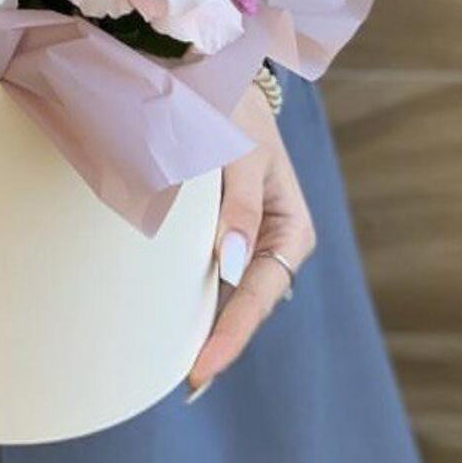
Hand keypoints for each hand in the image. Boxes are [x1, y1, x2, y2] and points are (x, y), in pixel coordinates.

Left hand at [188, 82, 315, 393]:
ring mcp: (245, 238)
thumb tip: (230, 266)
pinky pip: (207, 271)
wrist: (215, 79)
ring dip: (203, 324)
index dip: (230, 334)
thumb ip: (239, 207)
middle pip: (244, 303)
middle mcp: (270, 240)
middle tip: (186, 383)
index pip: (258, 294)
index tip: (200, 369)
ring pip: (225, 292)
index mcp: (289, 228)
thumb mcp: (243, 154)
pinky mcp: (220, 230)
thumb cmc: (233, 113)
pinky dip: (192, 296)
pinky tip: (172, 318)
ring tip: (176, 366)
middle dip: (218, 341)